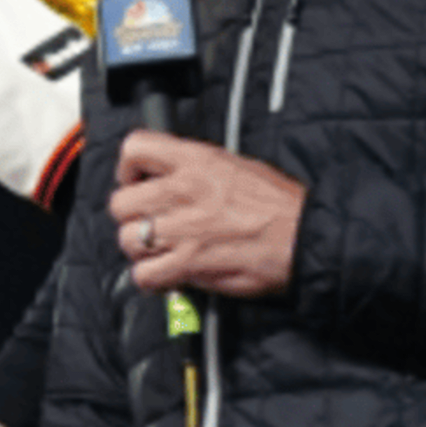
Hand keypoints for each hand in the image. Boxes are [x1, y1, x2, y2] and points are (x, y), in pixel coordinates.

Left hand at [109, 129, 302, 298]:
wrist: (306, 237)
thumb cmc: (280, 205)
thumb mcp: (236, 165)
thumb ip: (195, 167)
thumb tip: (168, 174)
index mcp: (195, 161)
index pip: (135, 148)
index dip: (128, 168)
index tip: (137, 180)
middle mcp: (183, 192)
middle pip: (120, 202)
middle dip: (131, 215)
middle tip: (150, 221)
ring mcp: (183, 230)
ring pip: (126, 240)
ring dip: (140, 248)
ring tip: (161, 249)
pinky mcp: (189, 264)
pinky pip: (143, 275)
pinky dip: (151, 278)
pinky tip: (167, 273)